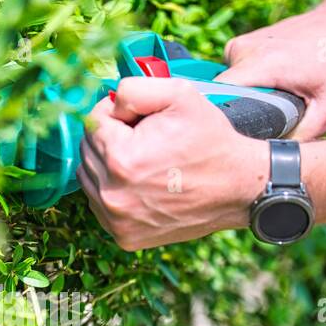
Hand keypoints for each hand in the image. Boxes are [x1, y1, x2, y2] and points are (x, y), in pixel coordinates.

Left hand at [77, 77, 268, 250]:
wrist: (237, 188)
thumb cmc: (210, 140)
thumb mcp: (179, 94)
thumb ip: (133, 88)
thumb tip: (108, 104)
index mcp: (120, 158)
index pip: (92, 123)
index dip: (116, 114)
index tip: (139, 119)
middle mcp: (113, 195)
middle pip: (88, 151)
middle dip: (111, 138)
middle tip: (146, 139)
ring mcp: (117, 220)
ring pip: (89, 178)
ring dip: (107, 164)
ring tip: (143, 161)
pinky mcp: (124, 236)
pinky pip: (99, 204)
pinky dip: (112, 190)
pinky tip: (139, 183)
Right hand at [216, 3, 325, 140]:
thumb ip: (303, 137)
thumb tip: (277, 161)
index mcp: (260, 64)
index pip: (215, 99)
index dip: (223, 123)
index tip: (239, 138)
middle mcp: (244, 50)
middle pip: (222, 97)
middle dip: (242, 113)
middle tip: (273, 121)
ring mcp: (242, 43)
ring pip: (229, 87)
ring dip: (249, 98)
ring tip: (281, 98)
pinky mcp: (245, 42)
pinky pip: (237, 75)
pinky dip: (253, 84)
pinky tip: (279, 83)